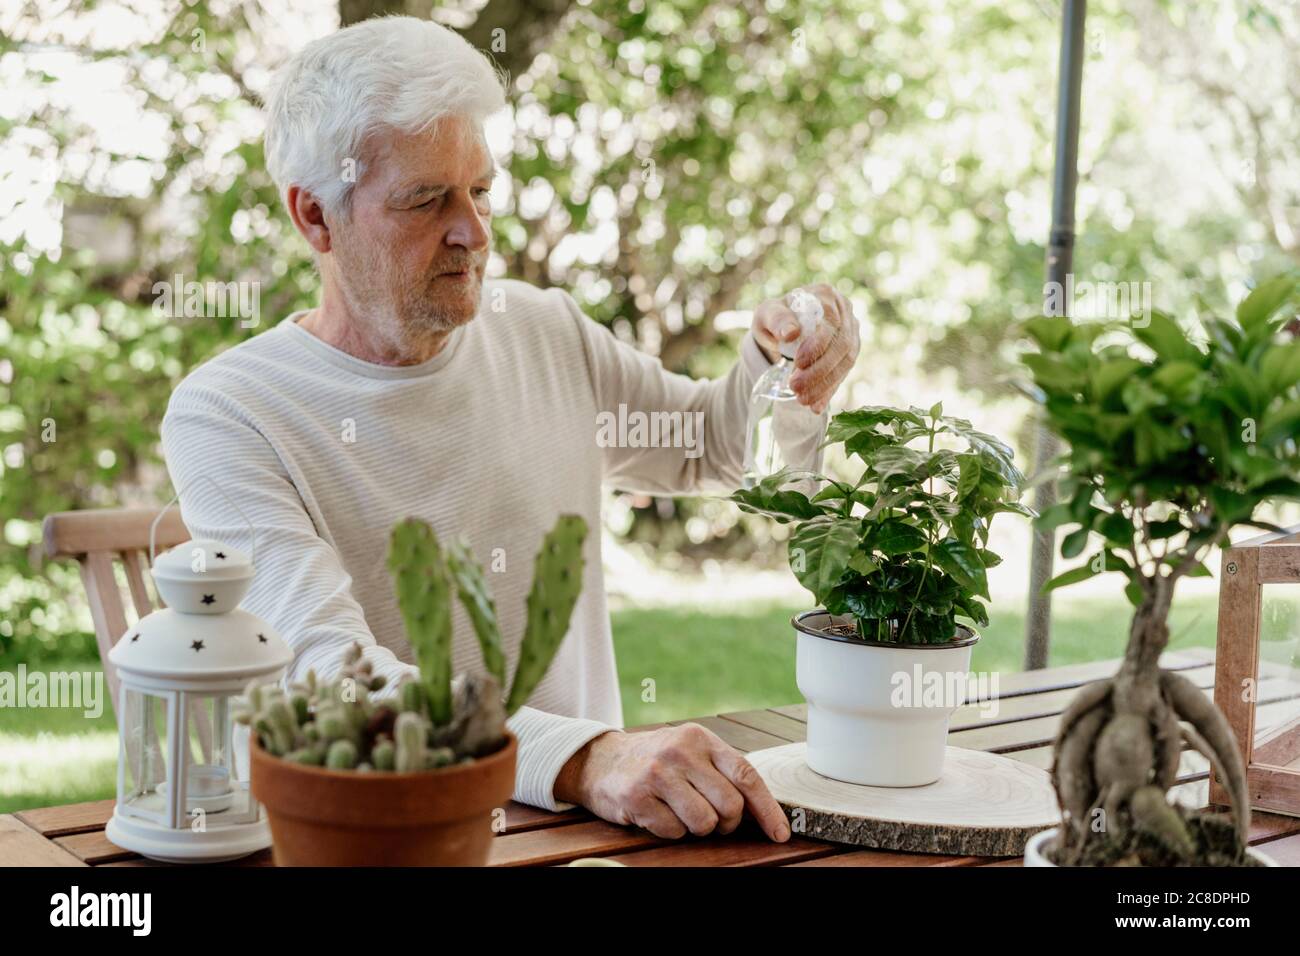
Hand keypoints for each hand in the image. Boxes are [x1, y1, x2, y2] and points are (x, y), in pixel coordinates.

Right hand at [554, 724, 791, 841]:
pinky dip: (670, 831)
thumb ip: (721, 770)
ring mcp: (657, 773)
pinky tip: (658, 813)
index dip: (767, 808)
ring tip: (681, 813)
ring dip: (697, 828)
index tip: (780, 833)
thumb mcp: (689, 751)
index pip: (746, 775)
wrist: (600, 760)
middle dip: (726, 822)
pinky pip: (673, 831)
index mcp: (701, 738)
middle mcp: (680, 752)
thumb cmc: (656, 760)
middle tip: (713, 821)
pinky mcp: (637, 796)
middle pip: (729, 805)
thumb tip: (761, 809)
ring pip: (703, 822)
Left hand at [751, 283, 861, 413]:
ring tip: (803, 399)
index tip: (799, 362)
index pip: (830, 322)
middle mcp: (844, 311)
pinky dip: (829, 391)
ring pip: (847, 361)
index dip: (818, 344)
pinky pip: (844, 373)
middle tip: (796, 388)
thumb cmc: (775, 319)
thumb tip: (790, 333)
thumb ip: (777, 320)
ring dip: (825, 384)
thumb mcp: (767, 314)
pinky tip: (815, 406)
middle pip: (842, 344)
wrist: (783, 331)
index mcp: (825, 295)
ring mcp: (851, 331)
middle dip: (820, 370)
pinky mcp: (850, 351)